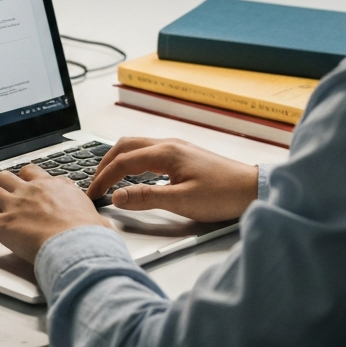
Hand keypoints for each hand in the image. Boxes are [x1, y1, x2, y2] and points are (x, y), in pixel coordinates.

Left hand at [0, 165, 112, 263]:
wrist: (77, 244)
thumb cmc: (90, 235)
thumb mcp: (97, 220)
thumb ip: (95, 219)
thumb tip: (103, 227)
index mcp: (56, 187)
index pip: (37, 175)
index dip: (29, 180)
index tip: (27, 186)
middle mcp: (34, 191)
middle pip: (9, 175)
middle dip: (2, 183)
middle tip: (0, 193)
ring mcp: (16, 205)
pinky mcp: (3, 223)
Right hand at [88, 137, 257, 221]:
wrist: (252, 189)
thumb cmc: (223, 194)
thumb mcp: (182, 201)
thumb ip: (146, 198)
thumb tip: (117, 196)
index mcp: (165, 153)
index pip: (122, 162)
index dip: (104, 179)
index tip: (93, 194)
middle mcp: (168, 144)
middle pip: (125, 146)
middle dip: (105, 164)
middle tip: (94, 184)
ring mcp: (176, 148)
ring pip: (136, 146)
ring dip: (118, 160)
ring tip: (108, 178)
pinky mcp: (182, 155)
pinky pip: (148, 152)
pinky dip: (132, 161)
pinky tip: (133, 175)